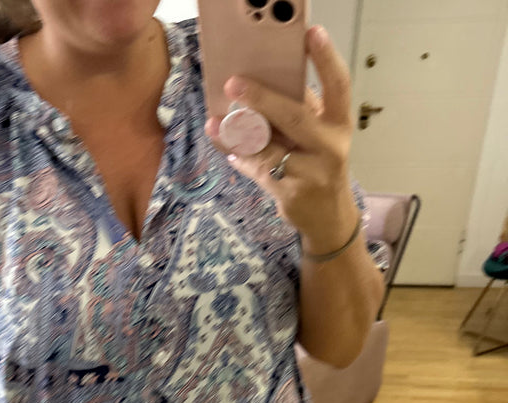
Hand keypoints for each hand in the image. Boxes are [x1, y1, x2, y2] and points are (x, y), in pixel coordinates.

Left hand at [204, 25, 358, 256]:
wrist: (327, 217)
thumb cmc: (318, 165)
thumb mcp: (319, 136)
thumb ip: (300, 112)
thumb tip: (261, 83)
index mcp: (338, 123)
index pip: (338, 85)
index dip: (326, 58)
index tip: (311, 33)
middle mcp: (330, 146)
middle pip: (294, 116)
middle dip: (261, 98)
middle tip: (234, 84)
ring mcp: (311, 172)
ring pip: (266, 147)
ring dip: (237, 134)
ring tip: (216, 123)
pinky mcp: (291, 193)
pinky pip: (257, 169)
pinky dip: (240, 158)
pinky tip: (231, 150)